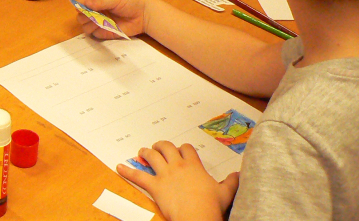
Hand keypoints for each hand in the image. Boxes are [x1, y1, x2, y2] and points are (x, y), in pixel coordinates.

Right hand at [76, 0, 149, 38]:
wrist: (144, 15)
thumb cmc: (130, 2)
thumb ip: (98, 3)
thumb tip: (82, 5)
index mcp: (98, 0)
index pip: (82, 2)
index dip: (79, 6)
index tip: (81, 9)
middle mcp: (97, 11)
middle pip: (81, 16)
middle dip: (84, 16)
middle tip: (92, 16)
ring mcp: (100, 22)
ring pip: (85, 26)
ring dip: (88, 24)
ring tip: (99, 22)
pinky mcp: (105, 33)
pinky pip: (94, 35)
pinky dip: (96, 32)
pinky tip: (105, 28)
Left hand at [118, 141, 238, 220]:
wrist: (197, 216)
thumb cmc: (211, 205)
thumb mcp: (226, 193)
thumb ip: (232, 182)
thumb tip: (239, 174)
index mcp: (194, 166)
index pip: (186, 149)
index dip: (183, 148)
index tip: (181, 150)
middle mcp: (178, 166)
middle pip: (167, 147)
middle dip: (162, 145)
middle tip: (158, 147)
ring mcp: (165, 175)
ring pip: (152, 156)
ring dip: (146, 152)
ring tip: (142, 151)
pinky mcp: (155, 186)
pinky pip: (138, 176)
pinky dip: (127, 171)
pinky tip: (119, 167)